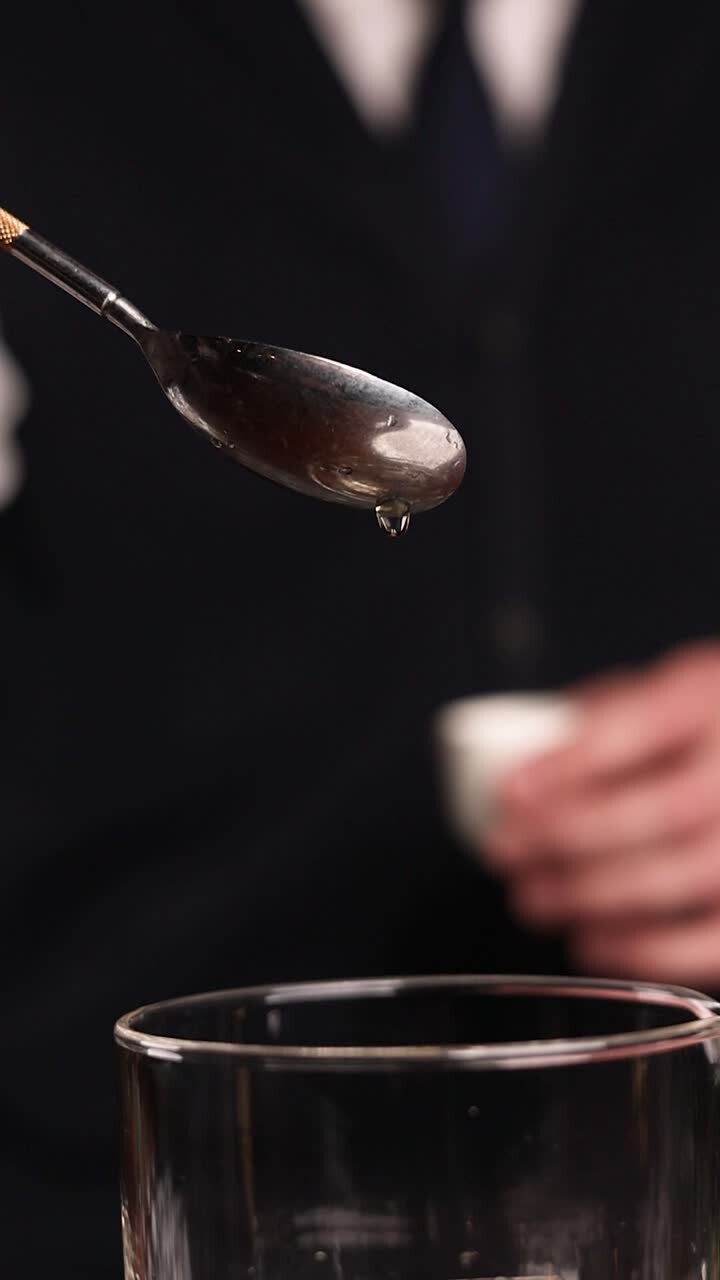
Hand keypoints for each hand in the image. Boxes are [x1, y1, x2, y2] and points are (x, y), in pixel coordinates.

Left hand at [486, 643, 719, 983]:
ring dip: (592, 894)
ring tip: (532, 898)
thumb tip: (522, 753)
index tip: (510, 789)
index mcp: (708, 698)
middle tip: (505, 850)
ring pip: (682, 875)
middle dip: (567, 836)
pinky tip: (592, 943)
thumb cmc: (703, 724)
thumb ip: (603, 711)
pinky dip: (644, 949)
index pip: (641, 725)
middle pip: (663, 810)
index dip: (572, 763)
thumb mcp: (662, 689)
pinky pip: (712, 937)